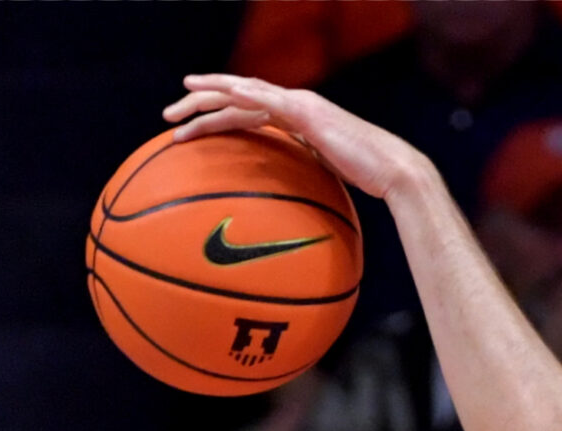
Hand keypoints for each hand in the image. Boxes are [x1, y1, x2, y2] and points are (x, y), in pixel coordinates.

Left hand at [165, 74, 430, 201]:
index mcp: (297, 117)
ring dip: (204, 99)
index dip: (217, 112)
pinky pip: (260, 99)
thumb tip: (284, 207)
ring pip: (240, 92)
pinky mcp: (304, 111)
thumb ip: (304, 178)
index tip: (191, 123)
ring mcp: (298, 103)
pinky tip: (212, 98)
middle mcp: (294, 103)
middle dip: (198, 101)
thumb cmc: (368, 180)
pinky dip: (233, 96)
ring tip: (174, 114)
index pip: (248, 108)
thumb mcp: (327, 178)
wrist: (393, 170)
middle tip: (168, 117)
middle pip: (236, 95)